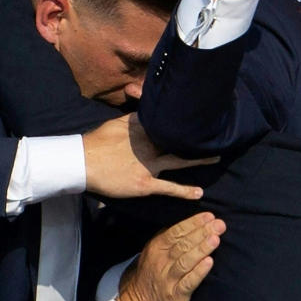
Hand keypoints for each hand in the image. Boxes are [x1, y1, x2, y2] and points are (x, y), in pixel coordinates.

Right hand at [83, 114, 215, 200]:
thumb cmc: (97, 142)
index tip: (202, 118)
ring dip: (199, 160)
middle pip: (179, 141)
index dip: (185, 122)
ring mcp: (150, 165)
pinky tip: (199, 194)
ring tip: (217, 158)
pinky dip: (184, 191)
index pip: (168, 124)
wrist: (82, 161)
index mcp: (144, 131)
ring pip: (179, 162)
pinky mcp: (146, 183)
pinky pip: (168, 187)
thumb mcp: (118, 123)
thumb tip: (147, 107)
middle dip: (197, 138)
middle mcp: (151, 146)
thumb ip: (135, 117)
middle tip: (217, 135)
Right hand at [116, 211, 225, 300]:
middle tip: (220, 224)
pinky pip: (188, 282)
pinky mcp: (176, 295)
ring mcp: (168, 279)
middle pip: (183, 244)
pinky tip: (209, 263)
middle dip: (202, 232)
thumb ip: (167, 239)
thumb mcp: (153, 254)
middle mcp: (161, 262)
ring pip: (186, 261)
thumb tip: (189, 222)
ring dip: (202, 249)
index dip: (193, 223)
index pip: (176, 231)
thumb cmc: (151, 277)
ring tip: (216, 239)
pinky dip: (199, 272)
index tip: (210, 216)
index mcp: (156, 248)